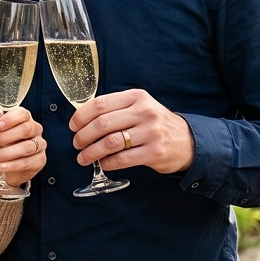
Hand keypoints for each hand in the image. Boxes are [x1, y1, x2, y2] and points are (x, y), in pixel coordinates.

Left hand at [0, 106, 46, 187]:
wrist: (0, 167)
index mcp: (24, 120)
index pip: (23, 114)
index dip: (10, 119)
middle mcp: (35, 130)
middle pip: (26, 129)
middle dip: (6, 136)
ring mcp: (40, 145)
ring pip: (27, 147)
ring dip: (7, 153)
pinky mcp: (40, 160)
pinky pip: (28, 162)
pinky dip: (13, 165)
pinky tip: (2, 167)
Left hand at [69, 89, 194, 173]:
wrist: (186, 140)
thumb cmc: (156, 124)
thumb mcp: (140, 107)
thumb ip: (116, 109)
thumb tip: (83, 119)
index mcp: (137, 97)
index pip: (101, 104)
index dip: (81, 116)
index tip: (73, 126)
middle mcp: (145, 112)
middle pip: (103, 124)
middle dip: (83, 136)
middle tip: (77, 144)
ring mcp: (151, 132)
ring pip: (110, 142)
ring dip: (91, 152)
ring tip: (83, 157)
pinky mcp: (154, 152)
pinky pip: (123, 159)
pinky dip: (107, 163)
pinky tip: (103, 164)